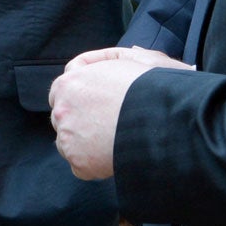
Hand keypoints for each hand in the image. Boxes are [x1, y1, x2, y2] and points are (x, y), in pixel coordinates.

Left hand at [48, 46, 188, 180]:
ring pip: (68, 142)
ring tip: (112, 142)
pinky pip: (80, 166)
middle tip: (106, 125)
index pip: (63, 90)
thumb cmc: (151, 87)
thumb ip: (115, 60)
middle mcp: (62, 109)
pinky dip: (93, 165)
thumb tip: (120, 59)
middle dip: (80, 119)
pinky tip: (112, 158)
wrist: (163, 119)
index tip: (95, 104)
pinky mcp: (78, 161)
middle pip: (64, 116)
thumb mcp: (133, 60)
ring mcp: (68, 136)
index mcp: (68, 82)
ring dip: (84, 144)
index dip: (80, 96)